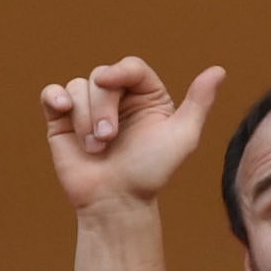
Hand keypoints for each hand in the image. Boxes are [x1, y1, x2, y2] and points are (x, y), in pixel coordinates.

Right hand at [41, 59, 225, 214]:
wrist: (116, 202)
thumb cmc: (151, 173)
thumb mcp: (182, 137)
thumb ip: (199, 103)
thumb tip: (218, 70)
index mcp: (146, 96)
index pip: (130, 67)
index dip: (118, 71)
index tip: (107, 81)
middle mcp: (118, 98)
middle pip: (101, 77)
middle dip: (103, 108)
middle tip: (108, 139)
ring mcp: (88, 108)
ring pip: (78, 87)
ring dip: (85, 118)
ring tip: (95, 148)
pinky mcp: (63, 120)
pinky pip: (52, 93)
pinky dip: (54, 96)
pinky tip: (61, 108)